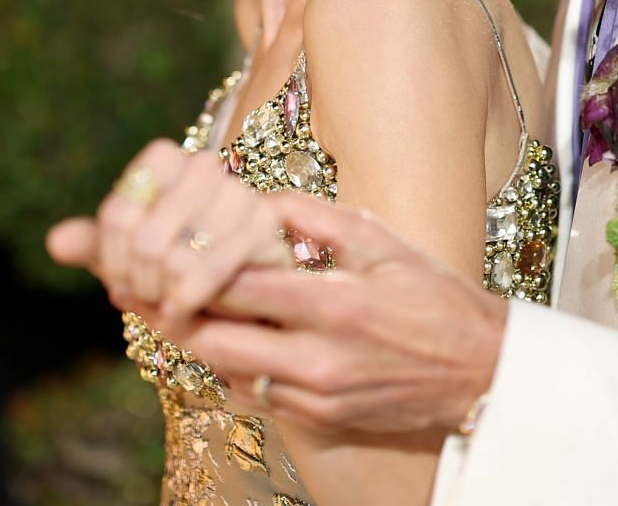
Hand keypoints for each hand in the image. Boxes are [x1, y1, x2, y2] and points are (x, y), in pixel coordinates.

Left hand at [46, 139, 293, 322]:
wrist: (245, 279)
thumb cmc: (179, 261)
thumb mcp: (129, 254)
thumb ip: (93, 245)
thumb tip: (56, 242)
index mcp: (163, 159)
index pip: (117, 216)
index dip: (109, 261)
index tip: (117, 283)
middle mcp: (202, 165)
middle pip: (144, 240)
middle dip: (138, 284)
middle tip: (145, 299)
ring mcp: (237, 191)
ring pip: (176, 258)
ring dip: (164, 295)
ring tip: (167, 304)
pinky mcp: (265, 222)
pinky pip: (213, 267)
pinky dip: (190, 297)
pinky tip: (181, 311)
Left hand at [166, 190, 507, 437]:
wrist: (480, 371)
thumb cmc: (435, 297)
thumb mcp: (382, 241)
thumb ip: (315, 218)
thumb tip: (260, 197)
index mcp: (335, 305)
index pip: (241, 288)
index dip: (189, 271)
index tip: (153, 253)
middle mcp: (320, 358)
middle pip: (219, 340)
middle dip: (174, 313)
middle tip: (136, 288)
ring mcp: (318, 395)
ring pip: (231, 372)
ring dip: (198, 343)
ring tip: (163, 312)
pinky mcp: (321, 420)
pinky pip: (257, 395)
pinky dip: (232, 368)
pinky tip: (218, 343)